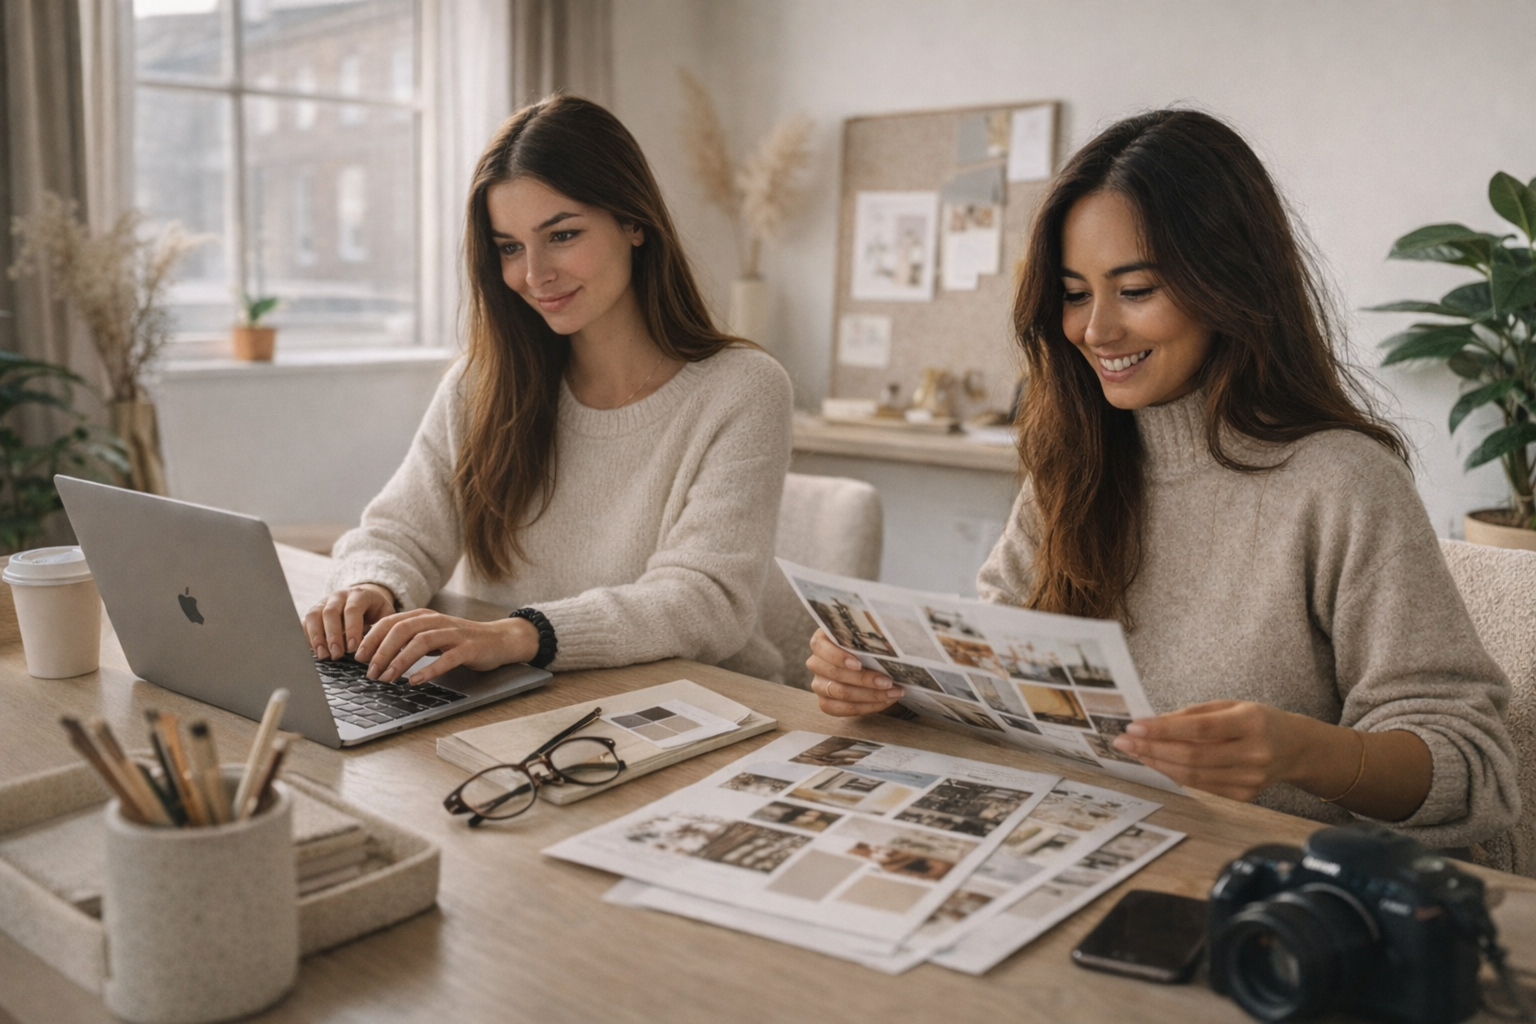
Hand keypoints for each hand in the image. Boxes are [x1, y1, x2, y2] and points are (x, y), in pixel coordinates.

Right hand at [304, 584, 395, 660]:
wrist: (364, 598)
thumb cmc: (376, 611)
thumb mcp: (386, 615)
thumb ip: (382, 628)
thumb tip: (377, 649)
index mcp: (360, 595)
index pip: (352, 609)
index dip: (352, 629)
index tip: (353, 648)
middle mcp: (339, 596)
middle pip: (330, 612)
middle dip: (333, 635)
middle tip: (337, 654)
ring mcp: (324, 602)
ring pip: (314, 615)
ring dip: (316, 637)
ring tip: (323, 655)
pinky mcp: (314, 611)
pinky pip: (306, 621)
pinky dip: (308, 636)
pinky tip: (314, 650)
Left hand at [355, 609, 540, 684]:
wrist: (499, 639)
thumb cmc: (460, 640)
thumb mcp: (430, 635)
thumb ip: (407, 639)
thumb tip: (373, 651)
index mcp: (424, 616)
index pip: (390, 622)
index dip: (372, 639)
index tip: (358, 658)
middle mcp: (437, 621)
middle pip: (402, 630)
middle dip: (382, 651)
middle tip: (370, 672)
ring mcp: (454, 633)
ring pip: (421, 642)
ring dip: (400, 661)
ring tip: (388, 678)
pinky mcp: (469, 648)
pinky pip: (447, 658)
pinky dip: (429, 669)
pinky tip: (416, 680)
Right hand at [805, 628, 902, 716]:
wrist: (870, 662)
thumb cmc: (867, 645)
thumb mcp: (866, 635)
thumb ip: (870, 634)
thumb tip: (888, 639)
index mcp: (821, 640)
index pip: (821, 646)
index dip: (839, 656)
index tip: (859, 664)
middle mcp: (816, 662)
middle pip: (835, 673)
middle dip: (864, 679)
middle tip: (888, 682)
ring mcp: (819, 684)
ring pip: (840, 693)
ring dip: (870, 695)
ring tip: (892, 692)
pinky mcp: (825, 702)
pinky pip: (842, 709)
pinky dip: (867, 707)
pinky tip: (884, 701)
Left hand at [1110, 700, 1307, 801]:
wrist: (1295, 748)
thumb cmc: (1258, 721)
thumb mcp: (1230, 705)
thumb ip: (1193, 714)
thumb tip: (1152, 723)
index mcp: (1252, 723)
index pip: (1200, 729)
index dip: (1164, 729)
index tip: (1135, 726)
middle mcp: (1254, 753)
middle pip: (1193, 756)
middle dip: (1152, 749)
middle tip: (1123, 741)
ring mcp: (1250, 779)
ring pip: (1193, 775)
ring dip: (1158, 763)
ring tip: (1134, 751)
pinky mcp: (1244, 795)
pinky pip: (1201, 785)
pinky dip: (1175, 774)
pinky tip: (1158, 762)